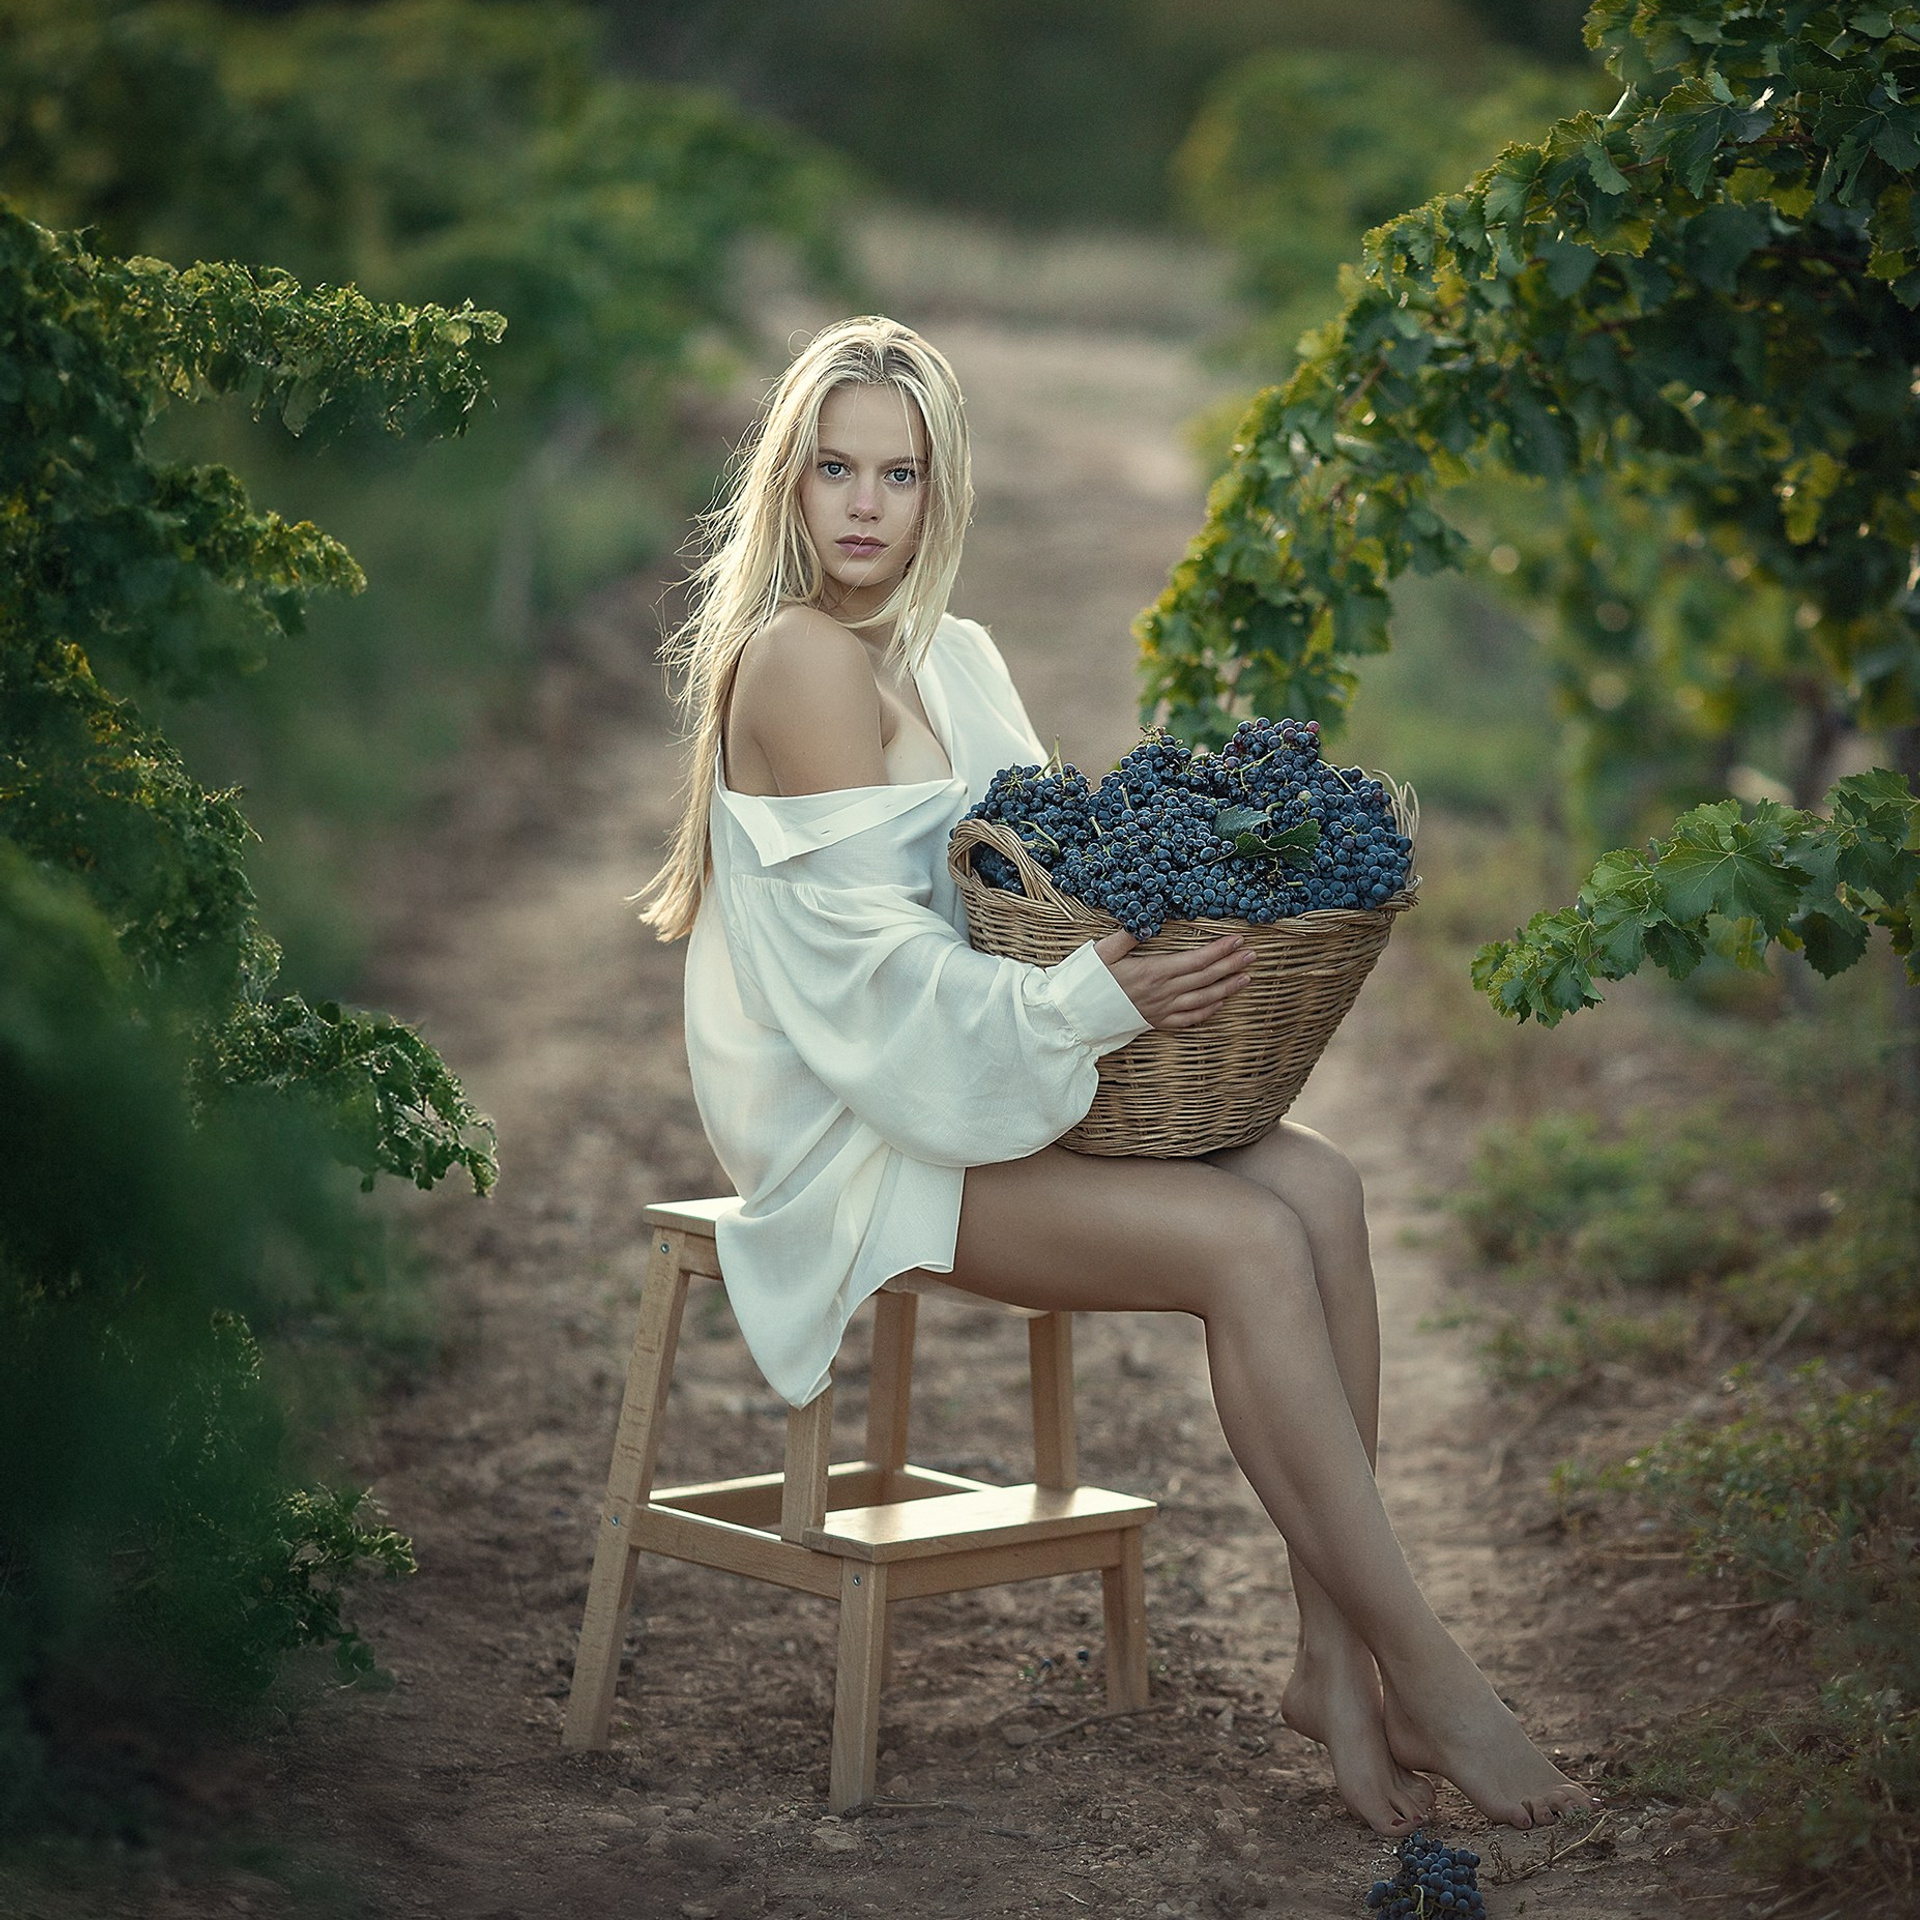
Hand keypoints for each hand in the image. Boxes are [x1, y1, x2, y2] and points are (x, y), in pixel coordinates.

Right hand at [1093, 928, 1251, 1029]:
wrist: (1076, 1016)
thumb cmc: (1087, 981)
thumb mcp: (1103, 951)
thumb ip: (1128, 935)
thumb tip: (1148, 919)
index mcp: (1153, 971)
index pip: (1196, 960)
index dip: (1219, 950)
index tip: (1237, 939)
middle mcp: (1163, 992)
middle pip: (1206, 978)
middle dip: (1231, 965)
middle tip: (1252, 954)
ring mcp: (1161, 1009)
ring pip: (1203, 999)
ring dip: (1227, 988)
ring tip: (1246, 977)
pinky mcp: (1156, 1022)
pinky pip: (1188, 1019)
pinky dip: (1207, 1010)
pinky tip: (1220, 1002)